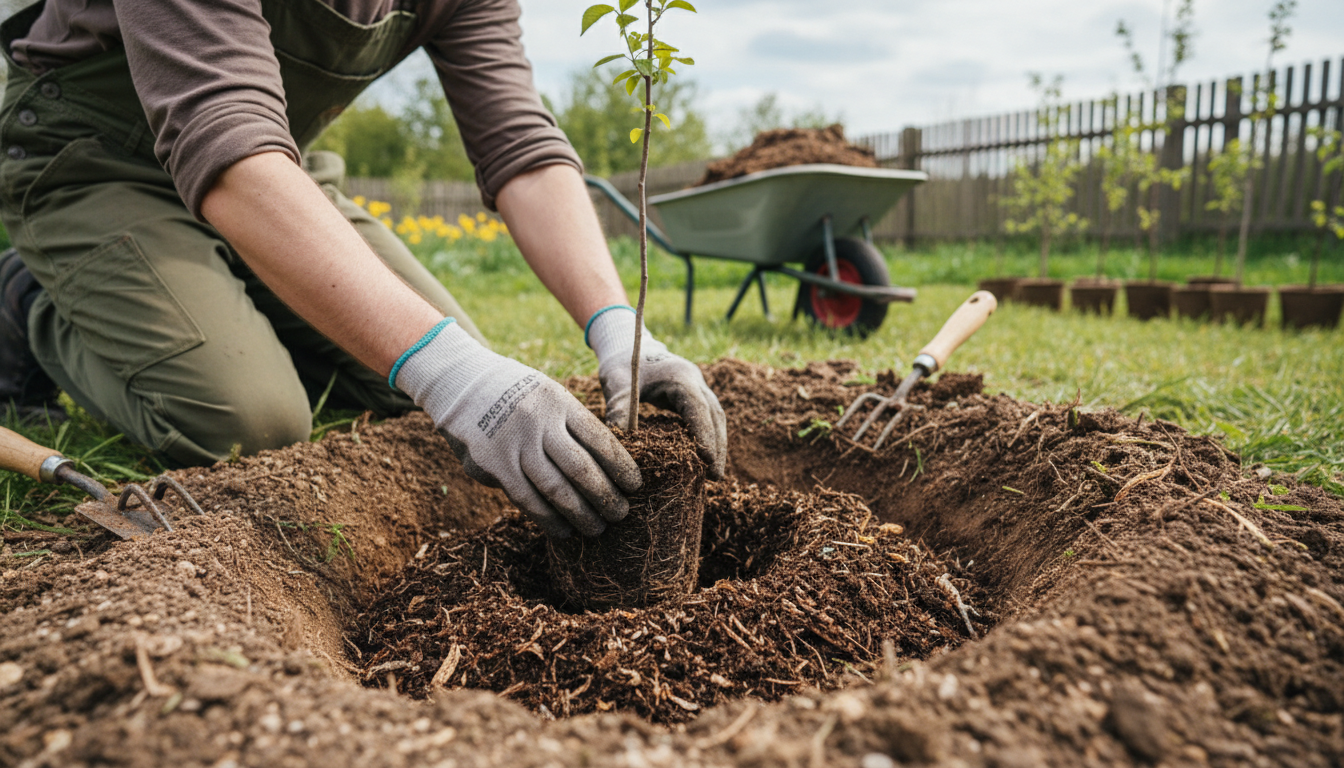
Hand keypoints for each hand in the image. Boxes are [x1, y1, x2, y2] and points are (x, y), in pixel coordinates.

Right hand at [394, 319, 641, 537]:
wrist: (460, 382)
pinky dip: (548, 519)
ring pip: (556, 489)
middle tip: (622, 514)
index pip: (599, 439)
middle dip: (606, 496)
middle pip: (582, 468)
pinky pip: (527, 499)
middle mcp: (539, 422)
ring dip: (581, 514)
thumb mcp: (548, 394)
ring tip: (598, 529)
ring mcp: (515, 444)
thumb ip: (571, 425)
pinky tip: (564, 531)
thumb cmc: (515, 393)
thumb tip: (605, 465)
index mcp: (560, 402)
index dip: (621, 466)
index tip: (635, 486)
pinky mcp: (494, 465)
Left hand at [587, 307, 726, 478]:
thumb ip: (619, 410)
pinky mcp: (693, 394)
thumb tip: (621, 446)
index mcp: (680, 376)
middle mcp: (695, 380)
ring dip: (717, 444)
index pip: (699, 408)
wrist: (628, 344)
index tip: (709, 462)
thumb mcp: (616, 384)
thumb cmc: (622, 363)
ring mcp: (697, 386)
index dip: (706, 436)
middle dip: (717, 446)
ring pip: (716, 417)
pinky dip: (709, 436)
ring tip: (714, 474)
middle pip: (715, 416)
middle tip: (715, 478)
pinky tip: (704, 458)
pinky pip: (707, 417)